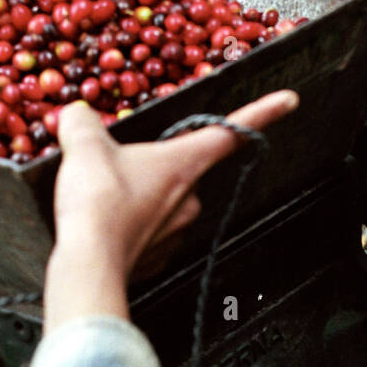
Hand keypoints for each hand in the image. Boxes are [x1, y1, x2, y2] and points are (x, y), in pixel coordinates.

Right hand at [43, 89, 298, 329]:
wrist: (87, 266)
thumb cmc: (99, 205)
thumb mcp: (86, 147)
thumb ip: (83, 122)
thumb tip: (77, 114)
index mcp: (185, 161)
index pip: (233, 129)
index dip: (263, 111)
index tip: (289, 100)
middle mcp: (190, 196)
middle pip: (180, 166)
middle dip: (152, 163)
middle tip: (116, 165)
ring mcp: (177, 229)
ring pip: (162, 199)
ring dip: (137, 194)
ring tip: (102, 196)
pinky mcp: (158, 256)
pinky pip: (147, 230)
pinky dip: (128, 223)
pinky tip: (103, 222)